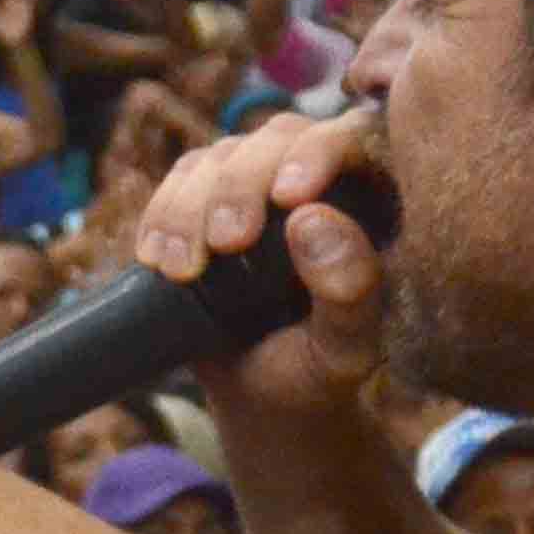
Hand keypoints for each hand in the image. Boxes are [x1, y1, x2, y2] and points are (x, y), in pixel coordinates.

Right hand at [125, 110, 387, 418]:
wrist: (264, 395)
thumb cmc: (317, 372)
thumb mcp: (345, 347)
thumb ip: (347, 288)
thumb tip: (311, 218)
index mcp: (376, 199)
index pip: (353, 138)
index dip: (318, 153)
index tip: (289, 198)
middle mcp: (320, 175)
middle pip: (278, 138)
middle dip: (242, 186)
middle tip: (225, 245)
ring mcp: (260, 181)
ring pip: (222, 155)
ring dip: (191, 207)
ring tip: (181, 270)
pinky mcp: (211, 196)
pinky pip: (181, 178)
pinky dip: (162, 214)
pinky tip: (156, 259)